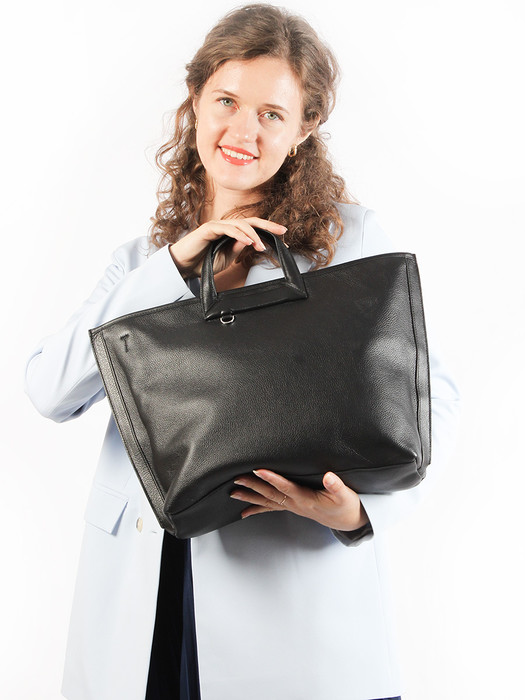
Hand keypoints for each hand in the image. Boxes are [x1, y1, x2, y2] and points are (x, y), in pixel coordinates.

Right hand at [169, 217, 286, 278]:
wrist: (183, 266)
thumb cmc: (203, 262)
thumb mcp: (226, 258)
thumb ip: (238, 249)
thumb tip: (251, 241)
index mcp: (232, 233)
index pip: (254, 228)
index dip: (268, 231)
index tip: (283, 238)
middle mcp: (226, 226)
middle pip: (251, 221)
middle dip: (268, 226)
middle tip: (282, 232)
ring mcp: (217, 225)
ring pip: (240, 224)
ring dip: (253, 235)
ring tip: (261, 246)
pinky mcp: (208, 229)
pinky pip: (226, 228)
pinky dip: (238, 234)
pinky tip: (247, 241)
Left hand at [230, 469, 369, 531]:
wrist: (348, 521)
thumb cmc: (346, 506)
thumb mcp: (346, 495)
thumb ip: (336, 486)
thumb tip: (328, 476)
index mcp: (306, 499)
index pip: (285, 487)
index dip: (272, 478)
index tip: (258, 470)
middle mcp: (296, 504)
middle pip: (271, 494)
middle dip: (253, 486)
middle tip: (237, 479)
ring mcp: (292, 507)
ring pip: (267, 501)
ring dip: (250, 497)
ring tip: (233, 493)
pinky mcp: (293, 507)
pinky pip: (271, 508)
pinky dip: (257, 509)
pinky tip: (245, 512)